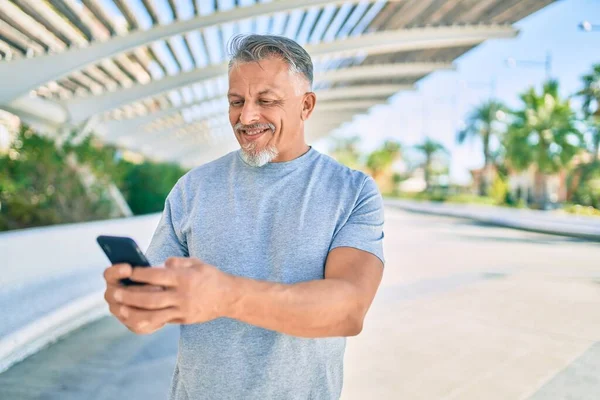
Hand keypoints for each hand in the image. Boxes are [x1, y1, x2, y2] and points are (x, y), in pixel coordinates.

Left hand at [103, 258, 233, 334]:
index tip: (127, 271)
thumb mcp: (196, 262)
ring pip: (153, 315)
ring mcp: (182, 310)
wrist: (229, 297)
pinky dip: (144, 320)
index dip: (139, 274)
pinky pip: (160, 322)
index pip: (157, 276)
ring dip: (133, 312)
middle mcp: (182, 296)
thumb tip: (161, 265)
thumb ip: (177, 262)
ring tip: (120, 308)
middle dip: (130, 296)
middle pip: (150, 298)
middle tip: (116, 293)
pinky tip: (132, 317)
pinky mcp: (182, 319)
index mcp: (184, 278)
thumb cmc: (209, 276)